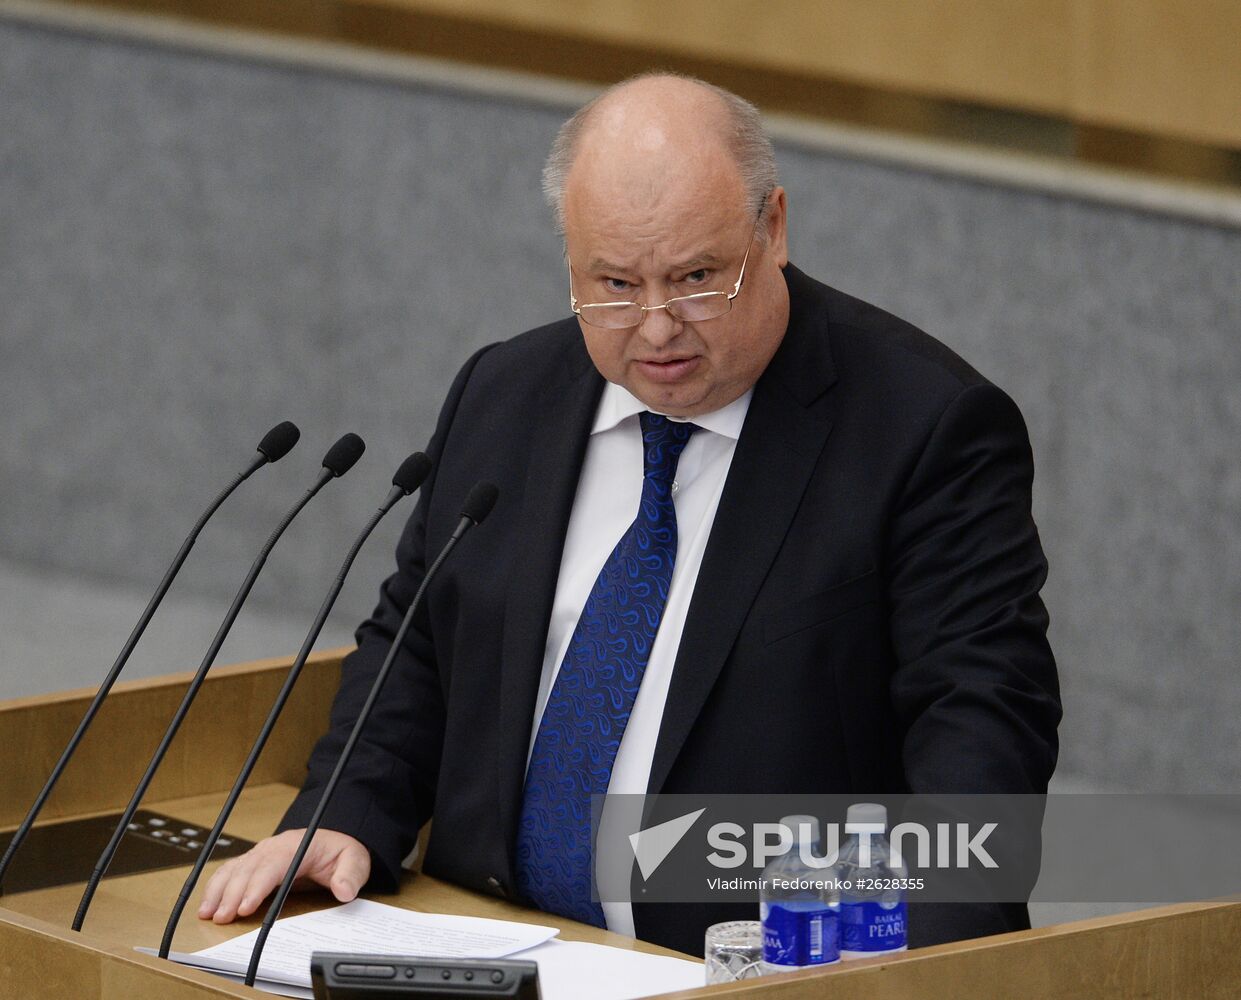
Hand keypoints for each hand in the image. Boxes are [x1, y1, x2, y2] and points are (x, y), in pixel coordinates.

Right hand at [197, 828, 370, 923]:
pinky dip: (216, 886)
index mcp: (296, 846)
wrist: (333, 841)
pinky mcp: (254, 862)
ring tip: (208, 913)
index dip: (257, 886)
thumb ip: (351, 875)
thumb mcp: (355, 860)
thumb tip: (344, 891)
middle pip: (248, 869)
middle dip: (233, 894)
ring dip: (218, 890)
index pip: (273, 865)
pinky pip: (230, 871)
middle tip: (223, 918)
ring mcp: (261, 853)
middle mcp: (273, 847)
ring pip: (234, 869)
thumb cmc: (340, 852)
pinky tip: (208, 904)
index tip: (246, 907)